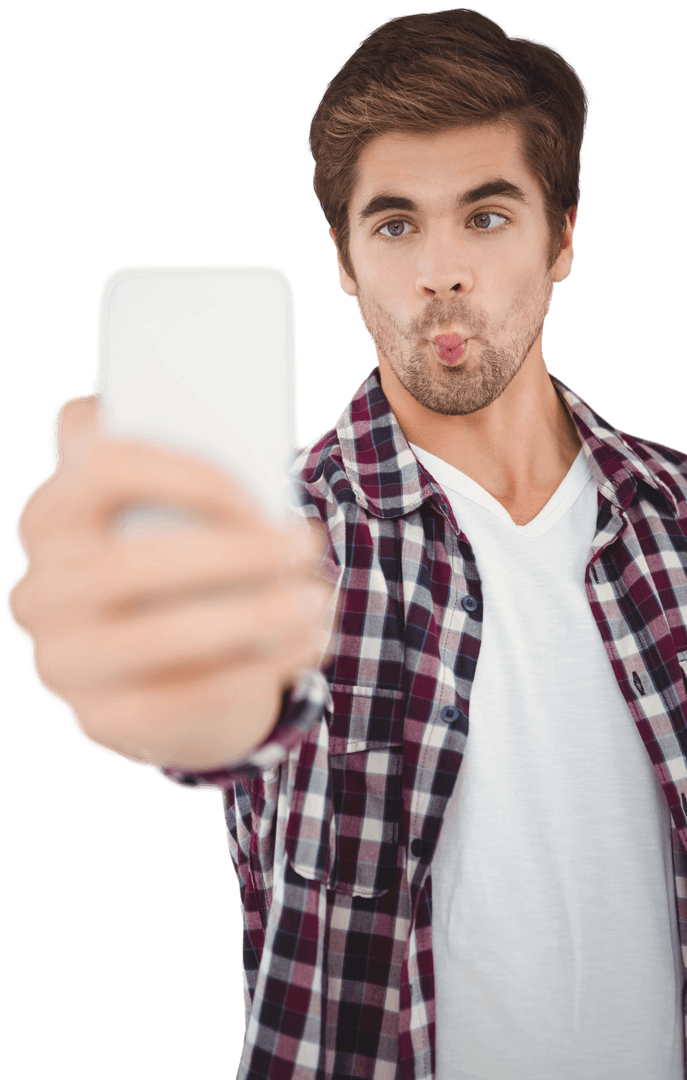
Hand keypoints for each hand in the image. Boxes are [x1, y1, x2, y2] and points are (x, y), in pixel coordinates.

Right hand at [6, 394, 333, 770]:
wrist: (148, 672)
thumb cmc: (170, 557)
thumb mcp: (164, 505)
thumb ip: (180, 451)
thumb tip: (242, 410)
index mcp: (49, 515)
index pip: (104, 468)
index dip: (192, 476)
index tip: (260, 495)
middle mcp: (38, 591)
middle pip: (139, 565)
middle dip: (241, 553)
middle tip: (306, 544)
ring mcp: (64, 662)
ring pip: (170, 637)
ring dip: (262, 613)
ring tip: (317, 597)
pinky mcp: (106, 720)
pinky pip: (194, 695)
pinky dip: (265, 666)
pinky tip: (308, 641)